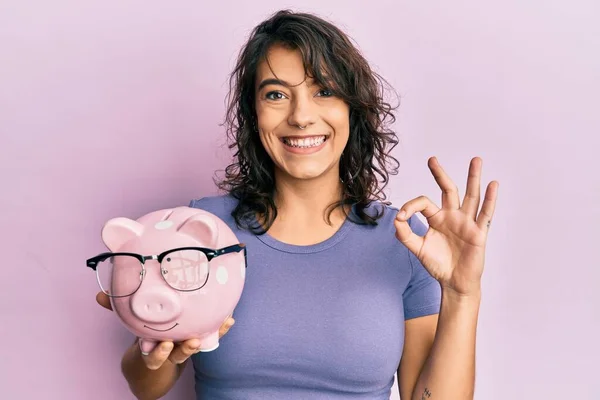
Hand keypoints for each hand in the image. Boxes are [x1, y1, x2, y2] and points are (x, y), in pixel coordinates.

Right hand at [96, 292, 234, 369]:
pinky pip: (211, 336)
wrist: (157, 355)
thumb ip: (116, 309)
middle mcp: (170, 349)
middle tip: (189, 343)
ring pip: (194, 348)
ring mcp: (184, 346)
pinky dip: (220, 329)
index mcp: (152, 347)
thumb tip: (99, 296)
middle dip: (182, 350)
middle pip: (177, 354)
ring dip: (201, 341)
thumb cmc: (145, 332)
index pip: (153, 354)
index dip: (157, 352)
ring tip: (205, 335)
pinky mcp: (200, 338)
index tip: (160, 345)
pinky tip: (229, 318)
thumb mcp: (131, 323)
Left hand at [394, 156, 498, 296]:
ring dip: (473, 177)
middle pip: (448, 189)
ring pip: (471, 195)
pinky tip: (493, 185)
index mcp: (437, 218)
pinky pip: (485, 213)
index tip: (402, 216)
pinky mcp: (478, 232)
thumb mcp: (418, 249)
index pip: (424, 203)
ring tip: (476, 160)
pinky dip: (490, 199)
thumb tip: (396, 219)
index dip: (411, 206)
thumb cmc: (438, 265)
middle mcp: (452, 216)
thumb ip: (406, 234)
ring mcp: (466, 222)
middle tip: (432, 159)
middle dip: (440, 174)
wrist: (453, 283)